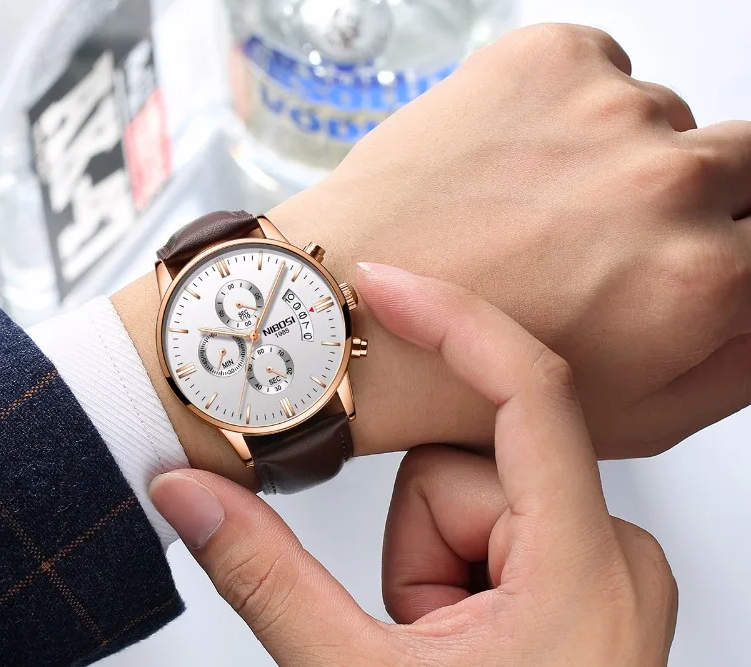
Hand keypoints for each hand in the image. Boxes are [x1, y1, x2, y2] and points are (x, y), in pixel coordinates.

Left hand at [114, 23, 750, 481]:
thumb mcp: (633, 414)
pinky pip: (600, 70)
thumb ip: (743, 357)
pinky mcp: (544, 60)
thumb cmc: (458, 373)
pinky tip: (506, 166)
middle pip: (743, 155)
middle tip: (610, 225)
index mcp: (703, 278)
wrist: (340, 311)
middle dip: (693, 191)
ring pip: (659, 115)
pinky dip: (565, 110)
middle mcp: (667, 182)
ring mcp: (604, 110)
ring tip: (530, 206)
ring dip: (614, 152)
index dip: (727, 241)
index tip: (690, 245)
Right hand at [150, 274, 677, 665]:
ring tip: (440, 642)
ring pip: (478, 499)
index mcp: (580, 573)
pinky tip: (463, 638)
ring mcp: (606, 572)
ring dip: (433, 564)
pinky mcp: (591, 582)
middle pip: (471, 466)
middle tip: (413, 623)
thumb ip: (263, 578)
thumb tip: (187, 494)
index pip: (527, 392)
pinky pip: (499, 528)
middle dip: (416, 538)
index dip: (449, 319)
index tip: (384, 284)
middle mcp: (614, 557)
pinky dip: (458, 574)